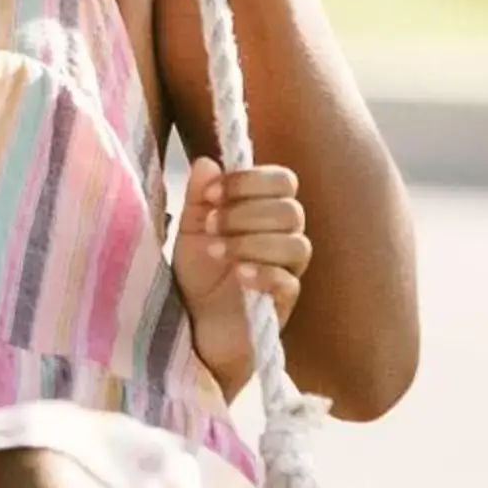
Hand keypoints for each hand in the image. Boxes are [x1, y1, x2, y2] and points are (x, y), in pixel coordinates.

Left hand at [173, 157, 309, 396]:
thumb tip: (207, 162)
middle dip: (246, 212)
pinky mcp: (284, 304)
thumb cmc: (198, 274)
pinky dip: (262, 272)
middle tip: (210, 226)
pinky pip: (290, 281)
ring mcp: (287, 271)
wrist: (195, 325)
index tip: (212, 194)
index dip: (250, 180)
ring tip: (216, 251)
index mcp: (265, 213)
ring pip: (296, 243)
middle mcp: (284, 238)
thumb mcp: (191, 230)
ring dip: (251, 241)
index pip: (283, 181)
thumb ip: (200, 197)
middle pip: (290, 210)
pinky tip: (237, 274)